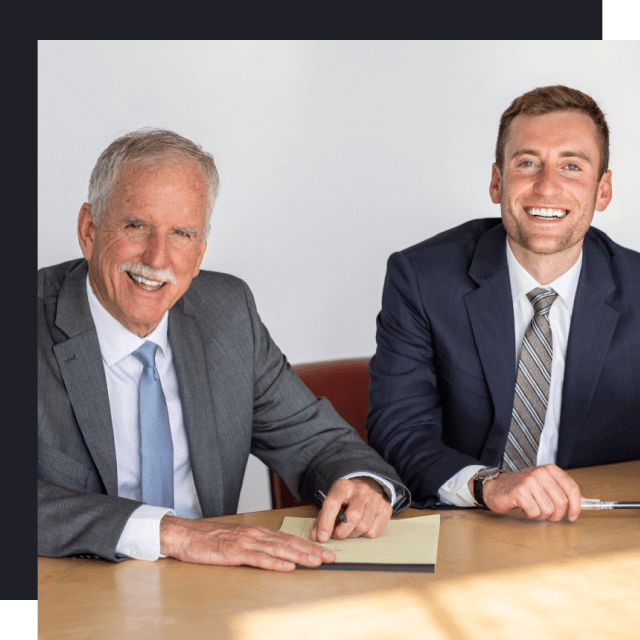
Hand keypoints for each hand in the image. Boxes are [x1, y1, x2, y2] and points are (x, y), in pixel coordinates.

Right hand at [159, 516, 335, 571]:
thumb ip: (255, 545)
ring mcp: (245, 542)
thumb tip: (275, 555)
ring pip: (278, 550)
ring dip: (299, 556)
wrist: (184, 534)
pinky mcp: (234, 552)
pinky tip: (287, 567)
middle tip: (331, 557)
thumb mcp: (236, 540)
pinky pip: (258, 559)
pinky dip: (275, 563)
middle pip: (288, 543)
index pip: (288, 539)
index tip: (325, 551)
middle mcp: (255, 534)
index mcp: (256, 532)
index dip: (308, 544)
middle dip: (312, 550)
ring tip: (317, 562)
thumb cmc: (209, 539)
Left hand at [310, 477, 392, 542]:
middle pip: (353, 517)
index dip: (326, 522)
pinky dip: (364, 535)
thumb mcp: (330, 504)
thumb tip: (316, 537)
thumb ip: (321, 520)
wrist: (364, 488)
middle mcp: (361, 490)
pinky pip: (373, 531)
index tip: (322, 537)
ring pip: (363, 526)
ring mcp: (375, 498)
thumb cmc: (344, 499)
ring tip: (348, 530)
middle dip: (342, 532)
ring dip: (353, 535)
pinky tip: (360, 526)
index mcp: (343, 486)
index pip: (333, 503)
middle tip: (337, 535)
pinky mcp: (385, 508)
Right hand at [473, 464, 581, 521]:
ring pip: (549, 509)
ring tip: (533, 507)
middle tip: (547, 514)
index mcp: (550, 470)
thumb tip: (584, 501)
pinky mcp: (520, 492)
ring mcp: (529, 481)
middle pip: (562, 502)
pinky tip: (524, 507)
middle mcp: (541, 473)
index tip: (573, 516)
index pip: (572, 488)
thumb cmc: (522, 488)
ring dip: (542, 514)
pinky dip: (530, 514)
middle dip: (556, 514)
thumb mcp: (545, 485)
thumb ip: (563, 491)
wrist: (496, 487)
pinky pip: (535, 512)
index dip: (576, 506)